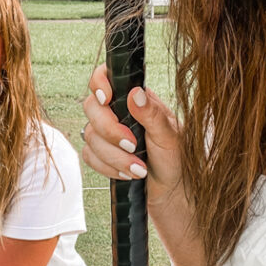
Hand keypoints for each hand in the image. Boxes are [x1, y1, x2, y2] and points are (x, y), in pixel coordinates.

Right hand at [81, 64, 182, 208]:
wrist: (172, 189)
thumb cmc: (176, 158)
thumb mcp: (170, 135)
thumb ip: (152, 114)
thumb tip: (136, 94)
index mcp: (135, 99)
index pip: (107, 76)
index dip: (99, 83)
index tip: (106, 98)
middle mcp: (117, 111)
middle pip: (92, 107)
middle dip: (109, 130)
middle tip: (132, 145)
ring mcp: (106, 132)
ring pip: (90, 136)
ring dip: (114, 156)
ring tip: (139, 168)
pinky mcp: (100, 153)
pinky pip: (90, 156)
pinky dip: (108, 168)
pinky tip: (128, 174)